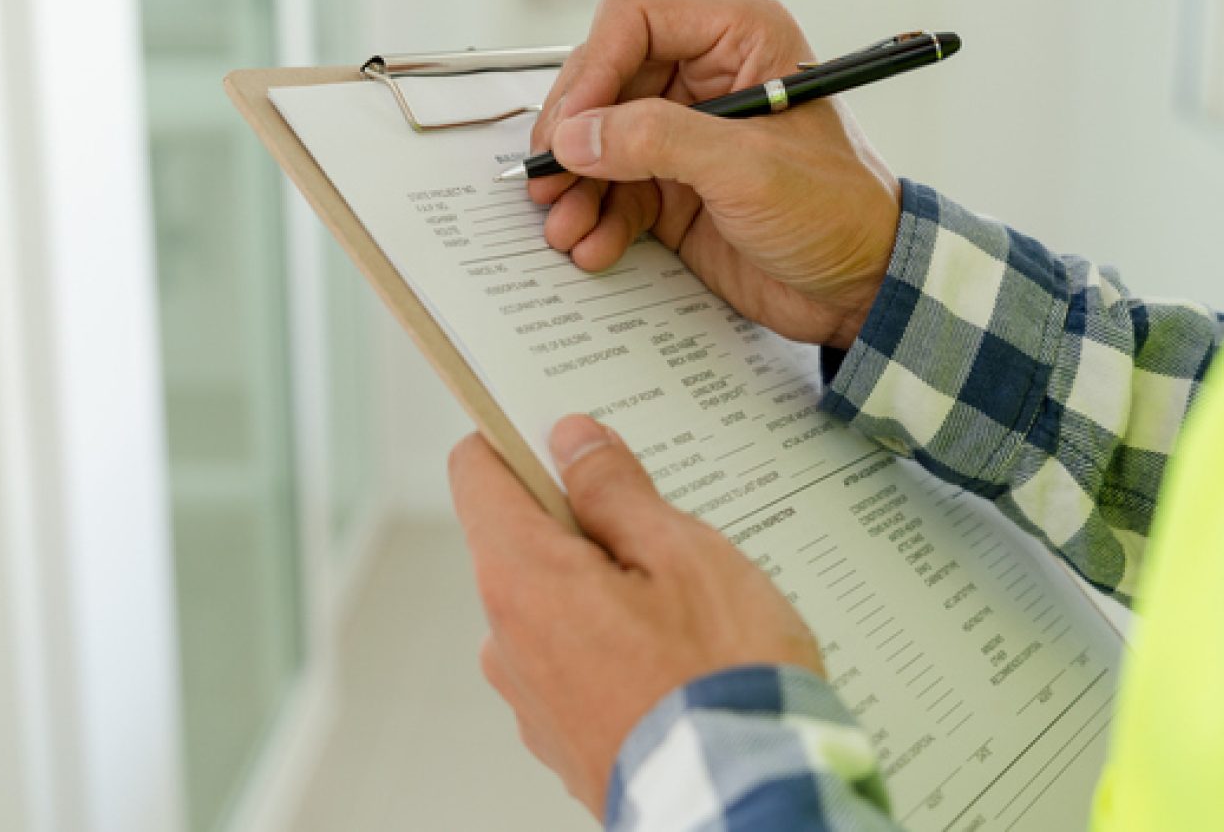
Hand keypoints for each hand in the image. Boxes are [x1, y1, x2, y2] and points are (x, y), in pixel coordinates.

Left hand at [450, 415, 822, 814]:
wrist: (748, 803)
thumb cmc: (721, 678)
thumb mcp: (682, 553)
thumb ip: (616, 490)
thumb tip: (572, 441)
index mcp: (522, 579)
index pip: (476, 473)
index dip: (513, 438)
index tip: (559, 429)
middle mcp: (505, 640)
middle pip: (521, 538)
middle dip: (583, 519)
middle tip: (662, 526)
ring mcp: (530, 698)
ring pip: (554, 603)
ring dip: (605, 586)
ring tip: (688, 605)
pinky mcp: (562, 739)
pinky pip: (574, 661)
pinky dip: (613, 644)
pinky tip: (679, 657)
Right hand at [529, 0, 900, 349]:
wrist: (863, 288)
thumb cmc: (838, 212)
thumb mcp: (749, 169)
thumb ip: (659, 141)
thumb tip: (577, 135)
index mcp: (739, 40)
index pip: (634, 22)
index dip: (591, 71)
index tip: (569, 128)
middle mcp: (706, 78)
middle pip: (603, 84)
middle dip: (572, 137)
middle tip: (547, 180)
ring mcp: (686, 135)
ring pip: (599, 143)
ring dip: (575, 187)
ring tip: (564, 227)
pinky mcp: (674, 189)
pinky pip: (613, 192)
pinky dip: (595, 219)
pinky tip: (592, 247)